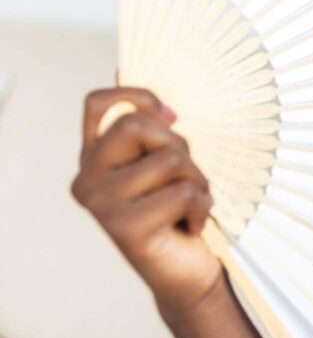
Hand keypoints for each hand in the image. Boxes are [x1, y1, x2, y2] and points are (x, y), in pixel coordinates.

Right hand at [71, 85, 222, 316]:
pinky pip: (183, 192)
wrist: (187, 272)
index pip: (96, 103)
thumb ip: (148, 124)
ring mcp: (100, 204)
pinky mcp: (123, 228)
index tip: (173, 115)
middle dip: (179, 145)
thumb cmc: (180, 208)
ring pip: (170, 159)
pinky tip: (192, 225)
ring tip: (193, 204)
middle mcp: (86, 178)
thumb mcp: (167, 160)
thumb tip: (123, 66)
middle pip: (138, 125)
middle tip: (188, 175)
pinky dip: (202, 207)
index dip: (137, 95)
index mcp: (93, 157)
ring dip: (198, 180)